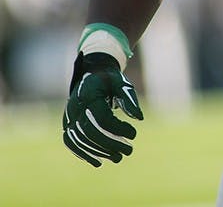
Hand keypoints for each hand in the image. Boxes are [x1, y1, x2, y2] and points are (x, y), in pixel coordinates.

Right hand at [63, 52, 143, 166]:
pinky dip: (83, 154)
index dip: (118, 129)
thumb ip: (129, 99)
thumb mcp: (122, 83)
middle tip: (129, 151)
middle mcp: (75, 107)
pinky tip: (98, 163)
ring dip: (99, 152)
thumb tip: (139, 118)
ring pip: (81, 140)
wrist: (91, 75)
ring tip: (118, 158)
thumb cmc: (110, 79)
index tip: (134, 134)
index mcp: (89, 95)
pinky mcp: (67, 124)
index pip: (102, 118)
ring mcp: (68, 117)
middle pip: (91, 132)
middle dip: (110, 145)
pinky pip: (71, 142)